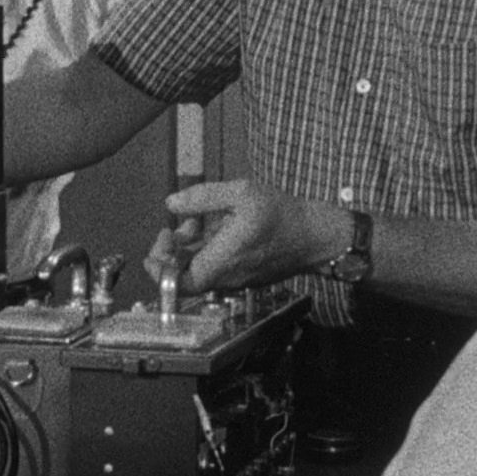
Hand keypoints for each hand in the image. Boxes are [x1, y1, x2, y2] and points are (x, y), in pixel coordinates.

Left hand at [143, 180, 348, 293]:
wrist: (317, 236)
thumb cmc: (284, 216)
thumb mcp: (242, 193)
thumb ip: (203, 197)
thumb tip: (172, 203)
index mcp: (222, 260)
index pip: (177, 282)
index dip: (159, 265)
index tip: (162, 239)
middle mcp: (226, 277)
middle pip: (184, 275)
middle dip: (176, 249)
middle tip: (181, 226)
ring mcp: (235, 278)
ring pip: (200, 270)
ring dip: (192, 247)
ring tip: (199, 222)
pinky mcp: (244, 275)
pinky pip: (216, 267)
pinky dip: (208, 250)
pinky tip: (218, 227)